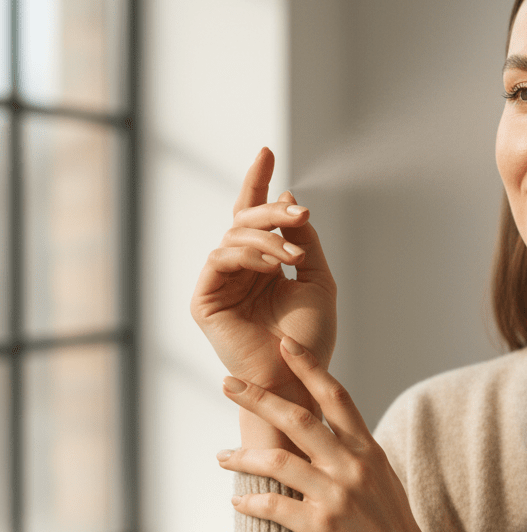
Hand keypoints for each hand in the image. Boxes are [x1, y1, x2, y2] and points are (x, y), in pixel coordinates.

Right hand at [191, 148, 336, 408]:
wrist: (299, 379)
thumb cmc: (310, 338)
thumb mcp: (317, 279)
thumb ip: (304, 240)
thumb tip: (289, 200)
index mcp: (263, 266)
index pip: (255, 218)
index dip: (258, 184)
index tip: (267, 151)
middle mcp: (239, 271)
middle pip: (243, 221)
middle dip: (271, 210)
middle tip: (299, 211)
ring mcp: (220, 285)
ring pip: (233, 237)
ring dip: (267, 237)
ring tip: (294, 255)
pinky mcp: (205, 301)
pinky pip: (219, 259)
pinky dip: (249, 254)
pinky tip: (274, 265)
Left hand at [217, 337, 461, 531]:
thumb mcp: (383, 481)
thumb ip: (356, 456)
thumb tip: (331, 437)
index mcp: (368, 451)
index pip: (336, 397)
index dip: (309, 368)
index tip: (285, 345)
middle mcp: (352, 466)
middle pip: (298, 418)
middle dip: (258, 397)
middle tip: (228, 382)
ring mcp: (336, 495)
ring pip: (277, 461)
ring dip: (242, 456)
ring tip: (222, 455)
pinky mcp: (321, 527)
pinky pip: (274, 506)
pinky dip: (251, 501)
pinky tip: (238, 500)